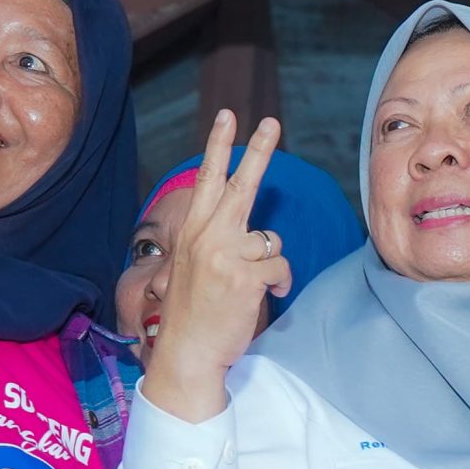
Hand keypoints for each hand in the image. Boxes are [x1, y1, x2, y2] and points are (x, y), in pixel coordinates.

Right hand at [142, 111, 291, 422]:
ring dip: (271, 265)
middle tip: (271, 122)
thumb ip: (216, 242)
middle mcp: (207, 235)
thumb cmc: (193, 313)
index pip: (207, 179)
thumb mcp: (192, 267)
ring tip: (252, 286)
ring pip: (271, 240)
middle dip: (259, 150)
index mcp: (192, 230)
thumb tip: (255, 233)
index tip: (229, 115)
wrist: (187, 353)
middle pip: (242, 184)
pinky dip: (280, 285)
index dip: (219, 145)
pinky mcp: (246, 276)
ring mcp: (226, 253)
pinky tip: (265, 297)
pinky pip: (282, 269)